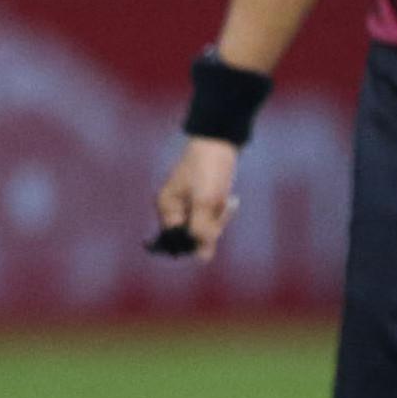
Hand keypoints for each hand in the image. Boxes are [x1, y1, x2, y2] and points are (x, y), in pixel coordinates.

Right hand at [151, 138, 241, 262]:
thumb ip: (202, 231)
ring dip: (219, 218)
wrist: (220, 139)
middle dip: (212, 226)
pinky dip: (221, 211)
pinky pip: (210, 215)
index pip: (180, 240)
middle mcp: (172, 208)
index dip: (198, 238)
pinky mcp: (199, 197)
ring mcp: (186, 203)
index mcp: (166, 208)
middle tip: (223, 206)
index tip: (213, 222)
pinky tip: (230, 199)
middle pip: (192, 235)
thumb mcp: (206, 202)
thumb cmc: (209, 169)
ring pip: (204, 226)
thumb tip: (203, 258)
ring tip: (228, 200)